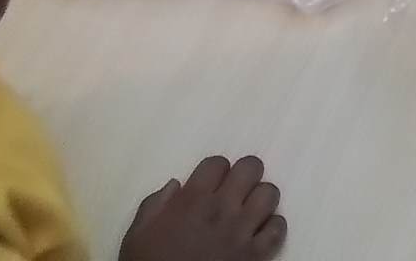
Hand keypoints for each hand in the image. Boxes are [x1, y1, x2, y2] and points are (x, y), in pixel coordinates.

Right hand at [119, 155, 285, 260]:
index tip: (213, 183)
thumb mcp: (137, 236)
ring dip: (261, 199)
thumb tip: (176, 185)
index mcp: (191, 201)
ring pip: (269, 193)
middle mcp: (222, 209)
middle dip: (245, 174)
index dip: (216, 170)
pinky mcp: (257, 254)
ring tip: (250, 211)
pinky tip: (259, 234)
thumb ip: (154, 205)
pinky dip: (273, 227)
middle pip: (250, 168)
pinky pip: (279, 228)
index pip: (218, 163)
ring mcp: (242, 231)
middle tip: (237, 189)